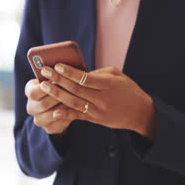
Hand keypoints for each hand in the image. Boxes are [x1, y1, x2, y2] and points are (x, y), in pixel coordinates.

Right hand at [25, 79, 73, 133]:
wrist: (62, 102)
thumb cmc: (60, 83)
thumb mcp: (55, 76)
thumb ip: (56, 74)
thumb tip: (62, 67)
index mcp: (30, 91)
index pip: (33, 92)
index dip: (47, 87)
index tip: (58, 81)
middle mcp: (31, 107)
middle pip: (43, 104)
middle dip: (58, 97)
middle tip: (72, 90)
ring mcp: (39, 119)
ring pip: (52, 115)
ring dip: (65, 107)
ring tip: (77, 100)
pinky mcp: (49, 128)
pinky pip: (59, 124)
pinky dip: (69, 116)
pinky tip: (78, 110)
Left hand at [38, 64, 155, 138]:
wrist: (140, 113)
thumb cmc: (127, 89)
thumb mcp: (117, 76)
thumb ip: (98, 74)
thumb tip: (77, 73)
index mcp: (109, 84)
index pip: (86, 77)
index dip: (70, 72)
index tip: (57, 64)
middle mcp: (103, 98)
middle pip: (77, 89)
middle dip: (58, 80)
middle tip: (44, 72)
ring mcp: (99, 111)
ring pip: (75, 102)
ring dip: (57, 94)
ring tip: (44, 86)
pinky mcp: (96, 120)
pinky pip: (79, 116)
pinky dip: (66, 114)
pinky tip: (54, 111)